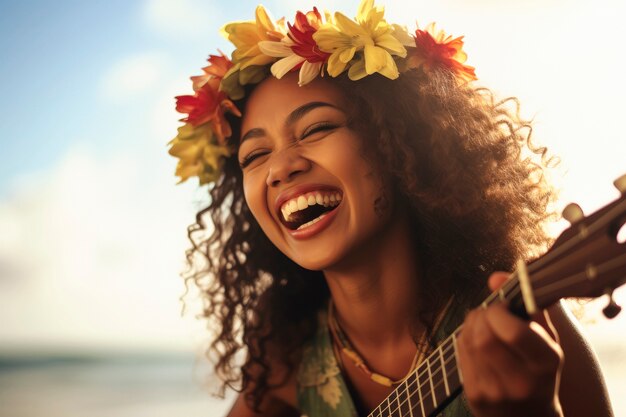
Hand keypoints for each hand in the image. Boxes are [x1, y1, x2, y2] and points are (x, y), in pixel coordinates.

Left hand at [456, 272, 564, 416]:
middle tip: (486, 312)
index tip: (501, 306)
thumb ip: (527, 304)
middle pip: (485, 337)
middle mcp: (521, 381)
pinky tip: (474, 339)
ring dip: (469, 325)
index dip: (499, 311)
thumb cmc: (540, 371)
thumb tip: (496, 276)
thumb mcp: (546, 340)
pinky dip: (463, 340)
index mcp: (545, 363)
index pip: (514, 332)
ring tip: (480, 323)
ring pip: (469, 344)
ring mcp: (496, 391)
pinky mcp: (475, 396)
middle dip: (480, 316)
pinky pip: (460, 356)